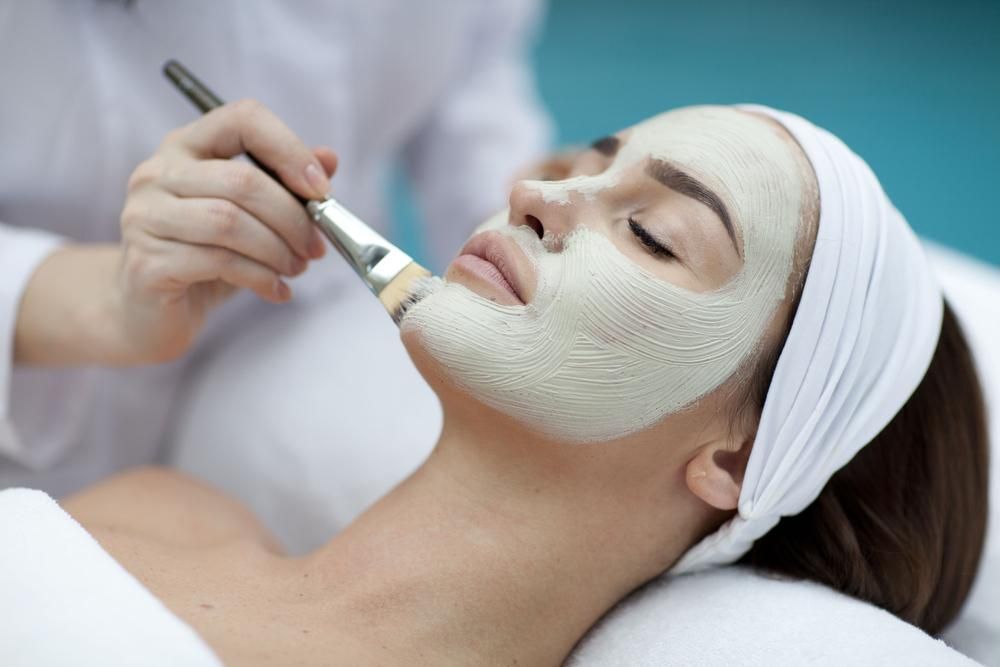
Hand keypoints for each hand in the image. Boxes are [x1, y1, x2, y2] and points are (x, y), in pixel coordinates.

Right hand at [115, 98, 336, 362]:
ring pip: (230, 222)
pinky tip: (277, 290)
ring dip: (278, 250)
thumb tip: (329, 158)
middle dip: (293, 218)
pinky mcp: (146, 262)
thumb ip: (287, 186)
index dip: (289, 149)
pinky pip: (218, 262)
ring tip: (296, 268)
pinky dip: (261, 278)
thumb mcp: (253, 217)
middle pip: (242, 181)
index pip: (242, 119)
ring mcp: (145, 216)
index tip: (321, 190)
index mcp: (186, 146)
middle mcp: (158, 173)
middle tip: (316, 247)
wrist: (150, 312)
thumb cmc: (206, 256)